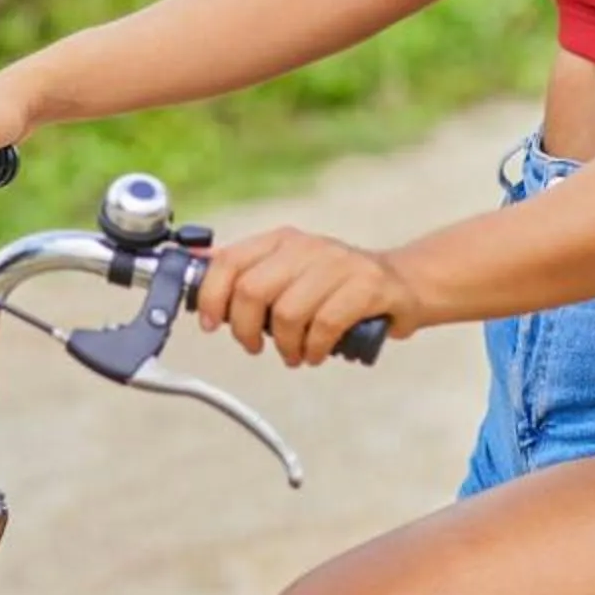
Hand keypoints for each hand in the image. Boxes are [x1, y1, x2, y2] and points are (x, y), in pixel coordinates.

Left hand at [194, 227, 419, 367]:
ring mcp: (339, 264)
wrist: (403, 283)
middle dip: (245, 330)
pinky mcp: (367, 286)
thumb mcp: (288, 269)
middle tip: (254, 347)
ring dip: (285, 346)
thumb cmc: (335, 285)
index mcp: (281, 240)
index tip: (211, 324)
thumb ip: (245, 269)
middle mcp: (307, 246)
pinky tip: (316, 353)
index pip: (229, 261)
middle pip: (253, 290)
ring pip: (287, 313)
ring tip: (293, 353)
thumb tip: (192, 262)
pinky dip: (314, 349)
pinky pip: (325, 326)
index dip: (212, 297)